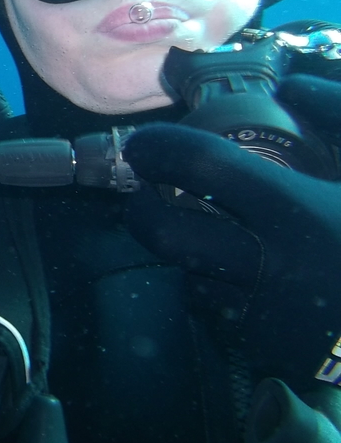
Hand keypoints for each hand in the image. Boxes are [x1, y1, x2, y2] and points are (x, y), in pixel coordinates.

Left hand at [121, 74, 340, 387]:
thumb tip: (293, 90)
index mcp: (299, 212)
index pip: (203, 169)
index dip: (162, 149)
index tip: (143, 143)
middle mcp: (272, 267)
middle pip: (169, 235)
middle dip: (142, 210)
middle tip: (144, 193)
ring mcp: (269, 316)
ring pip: (191, 278)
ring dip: (187, 254)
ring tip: (203, 233)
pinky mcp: (275, 352)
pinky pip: (223, 316)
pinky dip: (222, 292)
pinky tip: (244, 275)